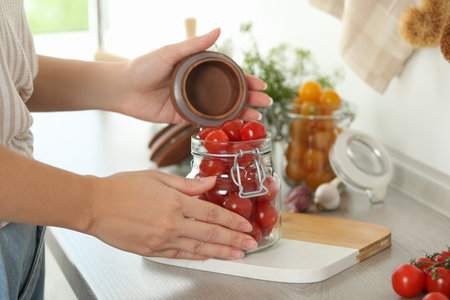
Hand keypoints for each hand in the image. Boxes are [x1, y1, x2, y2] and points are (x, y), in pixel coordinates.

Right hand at [86, 170, 256, 259]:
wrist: (93, 205)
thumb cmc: (121, 188)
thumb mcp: (156, 177)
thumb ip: (187, 183)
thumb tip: (210, 182)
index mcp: (174, 202)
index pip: (212, 213)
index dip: (232, 220)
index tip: (245, 224)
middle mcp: (171, 223)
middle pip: (211, 233)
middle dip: (234, 239)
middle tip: (250, 243)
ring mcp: (161, 240)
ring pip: (199, 248)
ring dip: (221, 252)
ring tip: (238, 254)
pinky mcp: (152, 251)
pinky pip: (180, 256)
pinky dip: (198, 256)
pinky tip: (209, 256)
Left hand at [118, 28, 270, 123]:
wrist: (123, 88)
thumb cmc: (144, 66)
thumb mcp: (171, 52)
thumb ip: (195, 45)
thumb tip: (219, 29)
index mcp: (198, 69)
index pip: (228, 74)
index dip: (246, 79)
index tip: (262, 83)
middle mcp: (198, 86)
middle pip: (230, 93)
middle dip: (250, 97)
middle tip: (266, 102)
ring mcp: (193, 103)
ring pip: (222, 109)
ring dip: (240, 113)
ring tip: (256, 116)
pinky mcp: (184, 117)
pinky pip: (206, 121)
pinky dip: (222, 124)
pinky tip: (235, 127)